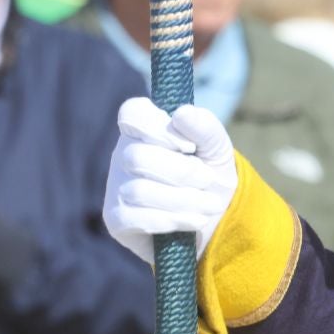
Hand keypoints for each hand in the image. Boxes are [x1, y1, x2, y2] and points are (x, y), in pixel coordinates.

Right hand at [104, 97, 238, 267]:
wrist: (217, 220)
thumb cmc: (210, 175)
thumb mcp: (216, 148)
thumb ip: (205, 127)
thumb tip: (181, 114)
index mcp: (143, 129)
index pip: (132, 112)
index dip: (159, 129)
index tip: (189, 146)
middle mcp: (123, 155)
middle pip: (137, 157)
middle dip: (181, 171)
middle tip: (207, 179)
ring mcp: (117, 187)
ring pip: (138, 191)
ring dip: (183, 199)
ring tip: (209, 205)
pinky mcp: (117, 220)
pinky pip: (134, 218)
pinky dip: (170, 220)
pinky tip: (195, 221)